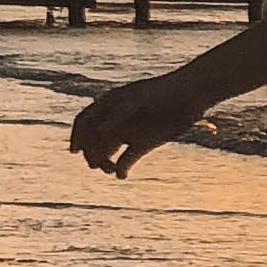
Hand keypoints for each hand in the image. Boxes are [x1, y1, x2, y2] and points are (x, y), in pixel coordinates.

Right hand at [71, 75, 210, 178]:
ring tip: (110, 169)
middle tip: (96, 164)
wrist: (191, 95)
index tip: (75, 150)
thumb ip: (116, 114)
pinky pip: (127, 160)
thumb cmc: (162, 91)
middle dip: (92, 153)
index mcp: (110, 104)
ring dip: (105, 162)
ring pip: (108, 152)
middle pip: (94, 140)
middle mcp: (117, 120)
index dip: (77, 135)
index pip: (85, 120)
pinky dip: (122, 169)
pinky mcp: (145, 143)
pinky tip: (122, 175)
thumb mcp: (137, 100)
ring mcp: (131, 132)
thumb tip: (96, 130)